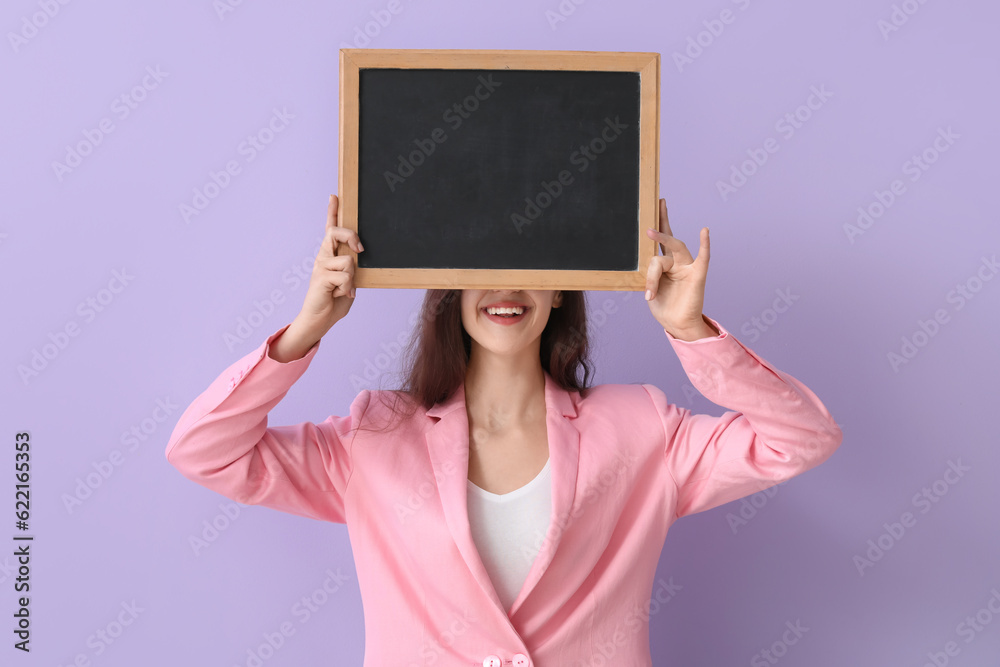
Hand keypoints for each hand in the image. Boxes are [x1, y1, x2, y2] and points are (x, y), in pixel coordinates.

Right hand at [271, 195, 362, 361]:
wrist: (320, 319)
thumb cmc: (335, 299)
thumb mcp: (349, 279)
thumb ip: (351, 266)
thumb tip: (357, 255)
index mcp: (331, 255)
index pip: (330, 229)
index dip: (332, 212)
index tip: (334, 196)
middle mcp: (323, 256)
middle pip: (335, 232)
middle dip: (350, 236)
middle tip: (360, 249)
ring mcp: (320, 265)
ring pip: (347, 261)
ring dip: (352, 278)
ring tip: (345, 288)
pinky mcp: (321, 277)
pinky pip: (345, 277)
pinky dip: (348, 288)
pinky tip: (341, 294)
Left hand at [644, 199, 714, 339]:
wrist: (677, 324)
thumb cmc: (664, 307)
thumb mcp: (649, 289)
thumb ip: (648, 274)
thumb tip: (642, 263)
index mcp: (664, 265)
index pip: (658, 243)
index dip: (655, 226)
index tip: (650, 207)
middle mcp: (677, 262)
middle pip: (669, 238)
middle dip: (662, 221)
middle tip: (656, 205)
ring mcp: (687, 267)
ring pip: (674, 248)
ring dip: (662, 238)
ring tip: (649, 231)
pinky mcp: (698, 275)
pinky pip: (703, 257)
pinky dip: (705, 244)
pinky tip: (704, 231)